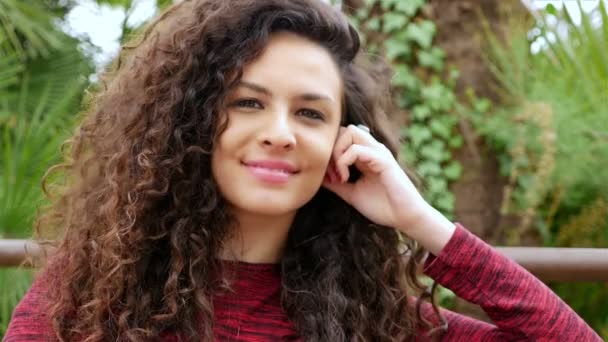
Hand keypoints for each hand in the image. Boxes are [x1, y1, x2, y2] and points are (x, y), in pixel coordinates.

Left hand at [322, 125, 454, 253]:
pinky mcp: (384, 160)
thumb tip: (317, 176)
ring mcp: (378, 153)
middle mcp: (372, 150)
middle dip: (331, 148)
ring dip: (337, 152)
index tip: (328, 176)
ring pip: (350, 132)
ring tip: (338, 175)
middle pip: (344, 130)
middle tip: (331, 173)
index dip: (330, 153)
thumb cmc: (382, 206)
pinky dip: (345, 161)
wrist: (404, 218)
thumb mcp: (351, 193)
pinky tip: (345, 179)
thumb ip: (335, 183)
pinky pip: (358, 149)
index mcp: (366, 155)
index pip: (342, 138)